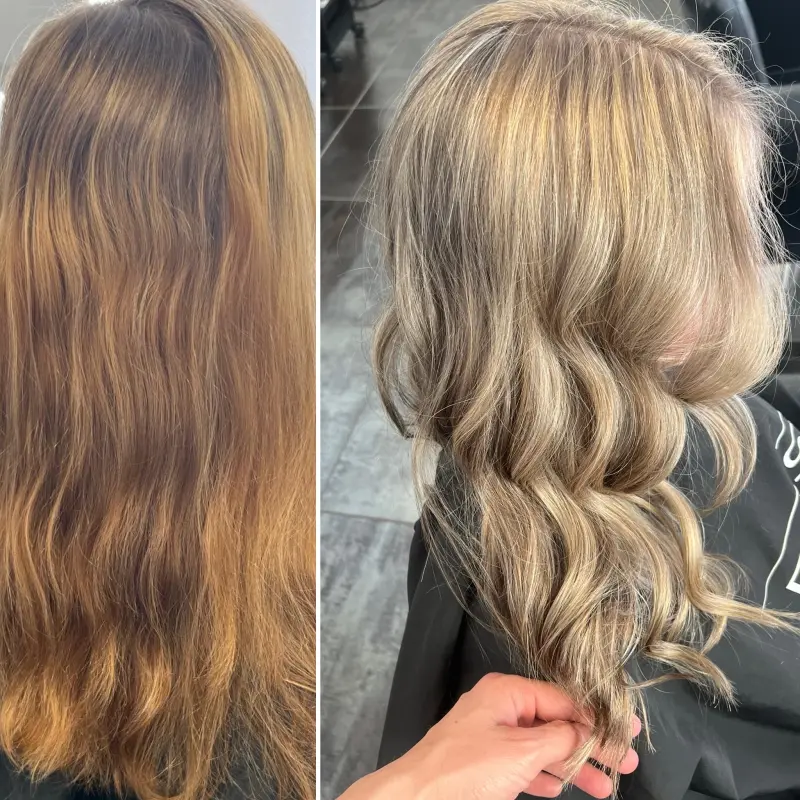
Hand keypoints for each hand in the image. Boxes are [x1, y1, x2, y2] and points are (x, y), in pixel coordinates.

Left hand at [340, 673, 639, 799]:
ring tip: (603, 786)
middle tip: (624, 764)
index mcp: (506, 692)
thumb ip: (560, 738)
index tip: (628, 733)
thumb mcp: (521, 751)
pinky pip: (524, 763)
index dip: (597, 717)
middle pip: (556, 722)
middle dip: (590, 745)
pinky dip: (544, 775)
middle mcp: (500, 706)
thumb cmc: (463, 770)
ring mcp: (491, 734)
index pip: (563, 699)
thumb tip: (587, 731)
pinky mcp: (485, 760)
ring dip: (572, 765)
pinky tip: (560, 787)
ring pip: (543, 746)